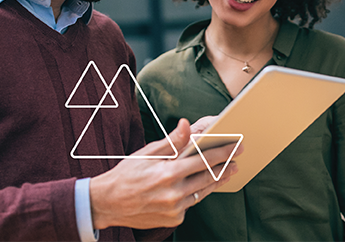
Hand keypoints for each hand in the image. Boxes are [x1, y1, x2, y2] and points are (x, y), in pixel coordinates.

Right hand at [89, 119, 241, 229]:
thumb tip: (187, 124)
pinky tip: (202, 185)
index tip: (236, 146)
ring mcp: (174, 209)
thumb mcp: (146, 153)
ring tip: (228, 172)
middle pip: (208, 178)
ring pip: (202, 193)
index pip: (203, 160)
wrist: (107, 203)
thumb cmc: (126, 174)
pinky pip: (190, 204)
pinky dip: (195, 194)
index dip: (223, 153)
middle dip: (225, 167)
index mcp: (168, 173)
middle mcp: (173, 193)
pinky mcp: (173, 219)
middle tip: (237, 159)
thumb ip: (171, 141)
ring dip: (216, 181)